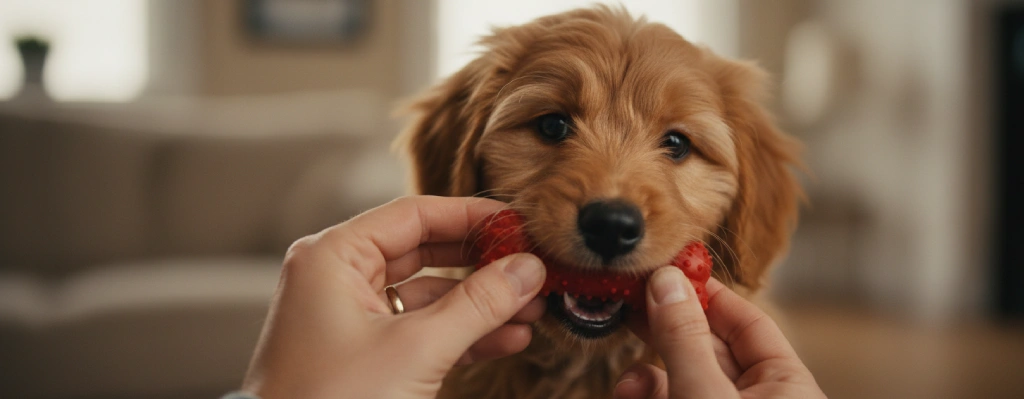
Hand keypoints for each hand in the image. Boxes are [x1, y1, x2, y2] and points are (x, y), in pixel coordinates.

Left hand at [240, 196, 546, 398]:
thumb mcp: (417, 349)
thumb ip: (478, 304)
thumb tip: (527, 268)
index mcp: (332, 257)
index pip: (414, 215)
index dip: (472, 216)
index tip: (519, 224)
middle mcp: (337, 279)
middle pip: (425, 251)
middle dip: (483, 264)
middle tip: (531, 266)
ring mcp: (350, 318)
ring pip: (429, 296)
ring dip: (480, 304)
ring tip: (532, 308)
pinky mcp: (365, 355)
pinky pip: (421, 330)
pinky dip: (462, 334)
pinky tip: (507, 337)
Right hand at [615, 270, 824, 398]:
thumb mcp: (705, 394)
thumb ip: (684, 339)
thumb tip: (666, 280)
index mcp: (787, 387)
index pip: (748, 323)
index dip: (706, 294)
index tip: (667, 272)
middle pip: (709, 348)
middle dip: (666, 331)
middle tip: (630, 303)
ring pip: (683, 378)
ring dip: (648, 373)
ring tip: (627, 381)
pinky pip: (672, 398)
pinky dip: (648, 394)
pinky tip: (628, 394)